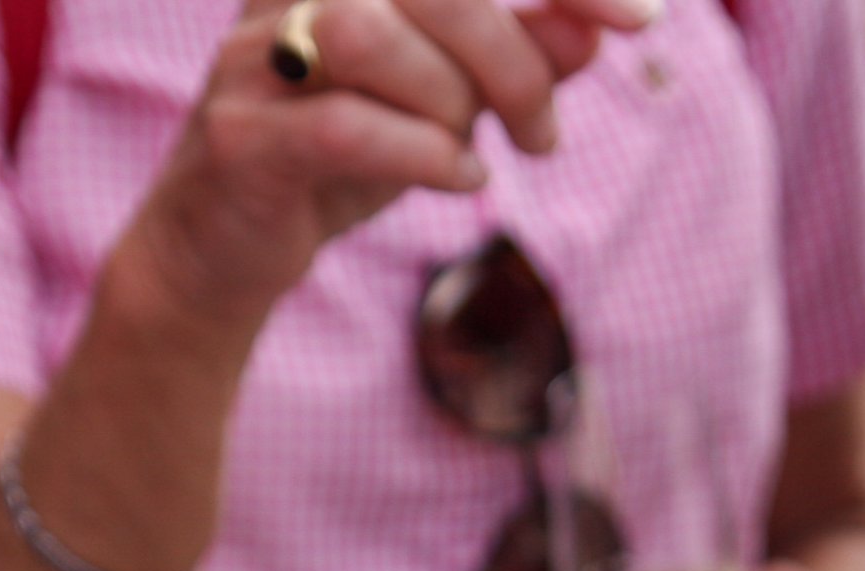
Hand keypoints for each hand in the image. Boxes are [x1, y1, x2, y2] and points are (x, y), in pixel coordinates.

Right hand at [118, 0, 659, 336]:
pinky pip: (346, 126)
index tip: (643, 19)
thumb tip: (594, 27)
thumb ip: (514, 61)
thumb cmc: (338, 163)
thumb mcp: (441, 107)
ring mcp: (256, 57)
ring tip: (473, 156)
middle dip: (512, 63)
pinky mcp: (240, 137)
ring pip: (377, 38)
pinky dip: (422, 157)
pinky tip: (457, 180)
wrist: (222, 254)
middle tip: (542, 138)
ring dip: (452, 107)